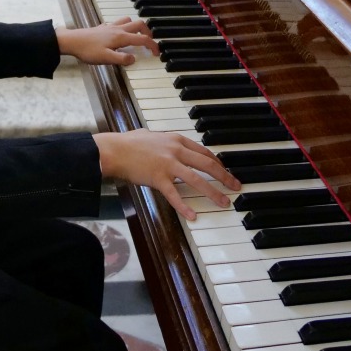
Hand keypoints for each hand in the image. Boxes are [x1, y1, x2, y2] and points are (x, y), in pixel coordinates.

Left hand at [56, 17, 158, 65]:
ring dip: (136, 26)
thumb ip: (121, 59)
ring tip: (138, 36)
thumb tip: (134, 59)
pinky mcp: (103, 27)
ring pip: (129, 20)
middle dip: (148, 32)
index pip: (142, 39)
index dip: (152, 45)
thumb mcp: (105, 58)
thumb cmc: (87, 50)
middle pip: (139, 24)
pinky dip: (124, 26)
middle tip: (150, 42)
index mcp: (121, 37)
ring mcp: (110, 27)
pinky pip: (118, 23)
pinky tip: (120, 34)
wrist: (72, 41)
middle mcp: (118, 29)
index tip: (157, 53)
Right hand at [92, 129, 240, 220]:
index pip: (203, 151)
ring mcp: (168, 165)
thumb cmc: (129, 143)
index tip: (224, 171)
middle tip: (236, 186)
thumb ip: (164, 141)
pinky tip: (193, 215)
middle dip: (225, 176)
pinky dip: (185, 206)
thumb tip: (167, 143)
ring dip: (213, 192)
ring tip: (224, 202)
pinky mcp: (158, 178)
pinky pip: (174, 195)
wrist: (114, 150)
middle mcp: (176, 151)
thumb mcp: (152, 136)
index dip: (217, 162)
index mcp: (176, 140)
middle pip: (207, 164)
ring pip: (198, 179)